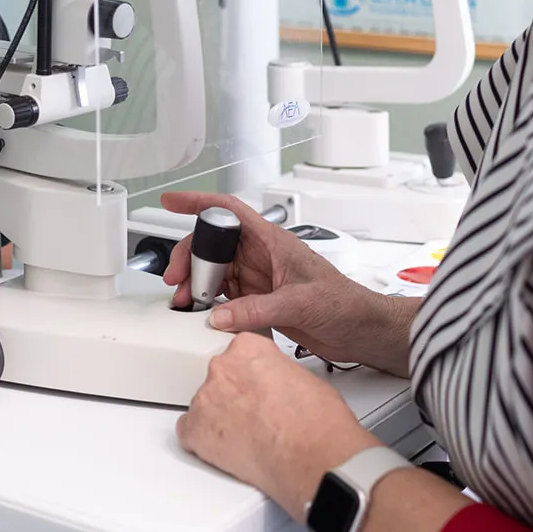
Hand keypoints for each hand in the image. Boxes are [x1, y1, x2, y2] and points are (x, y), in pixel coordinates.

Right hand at [159, 192, 416, 373]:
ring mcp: (259, 278)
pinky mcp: (259, 301)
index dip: (198, 202)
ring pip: (216, 271)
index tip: (172, 201)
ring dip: (197, 283)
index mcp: (272, 241)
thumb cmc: (344, 303)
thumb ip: (256, 309)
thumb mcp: (299, 303)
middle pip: (214, 244)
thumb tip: (219, 316)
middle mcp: (261, 255)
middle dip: (190, 256)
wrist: (361, 330)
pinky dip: (209, 303)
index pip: (229, 211)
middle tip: (176, 278)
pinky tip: (202, 313)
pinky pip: (225, 296)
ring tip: (185, 300)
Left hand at [177, 333, 377, 520]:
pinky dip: (204, 442)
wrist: (311, 456)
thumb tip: (274, 386)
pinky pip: (189, 432)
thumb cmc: (317, 423)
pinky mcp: (194, 430)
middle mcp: (221, 368)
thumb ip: (276, 373)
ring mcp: (204, 399)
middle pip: (220, 378)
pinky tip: (228, 450)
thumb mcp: (304, 378)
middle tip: (256, 415)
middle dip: (235, 396)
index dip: (250, 375)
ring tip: (249, 438)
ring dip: (221, 419)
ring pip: (205, 405)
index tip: (257, 387)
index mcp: (248, 349)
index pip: (237, 352)